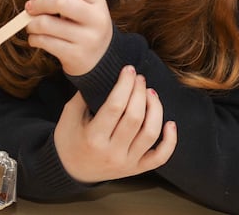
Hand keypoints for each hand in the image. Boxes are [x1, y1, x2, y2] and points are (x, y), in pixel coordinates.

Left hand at [24, 0, 113, 75]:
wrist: (100, 59)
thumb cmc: (83, 26)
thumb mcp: (83, 5)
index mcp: (98, 1)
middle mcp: (96, 19)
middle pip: (60, 1)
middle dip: (38, 3)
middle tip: (30, 7)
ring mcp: (88, 39)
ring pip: (46, 23)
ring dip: (31, 23)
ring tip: (32, 26)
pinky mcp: (76, 56)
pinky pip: (44, 42)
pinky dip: (33, 39)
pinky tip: (36, 39)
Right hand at [54, 65, 176, 182]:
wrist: (71, 169)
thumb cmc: (68, 138)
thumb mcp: (69, 115)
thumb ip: (83, 96)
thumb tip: (102, 74)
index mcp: (93, 137)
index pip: (114, 106)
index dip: (124, 85)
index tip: (128, 69)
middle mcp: (112, 152)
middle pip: (135, 118)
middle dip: (139, 93)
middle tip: (139, 78)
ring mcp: (127, 163)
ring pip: (150, 134)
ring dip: (155, 110)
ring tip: (151, 93)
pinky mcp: (137, 169)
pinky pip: (160, 157)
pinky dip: (170, 141)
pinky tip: (170, 123)